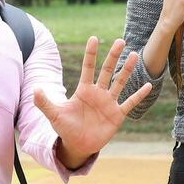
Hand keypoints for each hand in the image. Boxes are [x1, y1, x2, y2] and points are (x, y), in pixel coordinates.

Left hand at [34, 37, 152, 163]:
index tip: (94, 38)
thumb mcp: (54, 114)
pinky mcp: (117, 115)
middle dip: (113, 56)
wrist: (78, 145)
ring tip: (134, 55)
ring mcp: (109, 103)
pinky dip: (138, 95)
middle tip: (120, 40)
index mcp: (84, 90)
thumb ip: (44, 102)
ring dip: (127, 70)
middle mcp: (98, 93)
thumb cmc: (65, 127)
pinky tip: (148, 85)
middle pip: (107, 70)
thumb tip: (34, 89)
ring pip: (120, 83)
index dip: (90, 53)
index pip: (88, 67)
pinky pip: (130, 103)